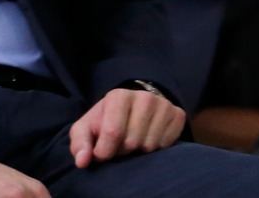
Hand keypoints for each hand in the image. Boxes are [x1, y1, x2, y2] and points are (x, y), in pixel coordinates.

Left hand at [69, 87, 184, 167]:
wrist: (133, 108)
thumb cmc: (106, 121)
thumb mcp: (87, 128)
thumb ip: (80, 144)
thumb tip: (82, 162)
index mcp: (118, 95)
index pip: (113, 131)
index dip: (105, 150)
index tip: (101, 155)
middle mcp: (143, 97)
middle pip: (132, 141)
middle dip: (122, 150)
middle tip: (119, 145)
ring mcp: (163, 105)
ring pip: (150, 145)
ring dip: (138, 151)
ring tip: (133, 141)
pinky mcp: (178, 115)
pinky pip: (166, 145)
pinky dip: (156, 148)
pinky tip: (149, 138)